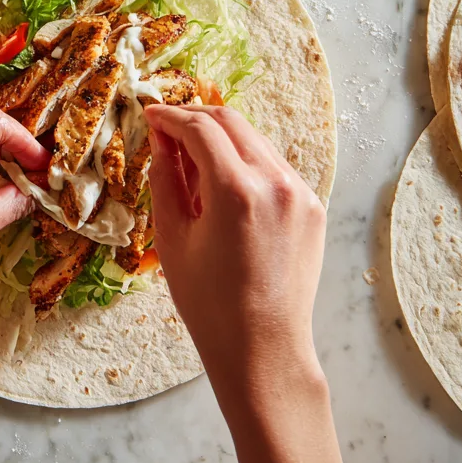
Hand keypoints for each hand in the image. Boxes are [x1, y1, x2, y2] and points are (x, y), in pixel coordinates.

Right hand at [144, 104, 326, 397]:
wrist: (263, 348)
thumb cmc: (208, 302)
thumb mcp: (173, 237)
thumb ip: (165, 177)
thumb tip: (160, 138)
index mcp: (236, 190)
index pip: (200, 128)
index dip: (170, 116)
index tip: (150, 114)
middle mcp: (275, 182)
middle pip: (232, 122)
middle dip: (195, 117)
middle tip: (167, 127)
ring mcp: (300, 193)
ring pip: (255, 139)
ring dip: (221, 136)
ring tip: (191, 158)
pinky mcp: (311, 206)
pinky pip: (273, 166)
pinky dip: (245, 160)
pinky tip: (223, 182)